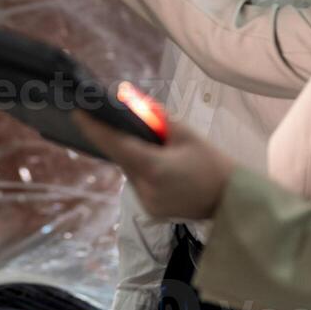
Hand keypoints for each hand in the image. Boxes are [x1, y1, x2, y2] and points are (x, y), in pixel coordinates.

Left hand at [74, 110, 233, 219]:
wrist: (233, 201)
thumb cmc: (213, 163)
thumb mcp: (186, 134)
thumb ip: (156, 117)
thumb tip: (129, 99)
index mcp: (152, 168)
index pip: (115, 144)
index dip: (94, 128)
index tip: (77, 112)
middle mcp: (144, 189)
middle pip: (121, 158)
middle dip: (116, 138)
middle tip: (110, 118)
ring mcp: (146, 202)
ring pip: (129, 171)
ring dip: (131, 155)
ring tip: (144, 141)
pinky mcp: (151, 210)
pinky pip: (138, 182)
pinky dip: (141, 169)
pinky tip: (154, 160)